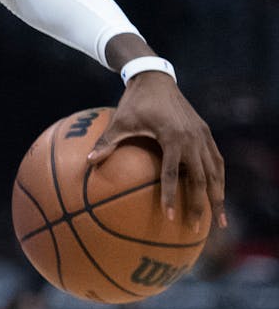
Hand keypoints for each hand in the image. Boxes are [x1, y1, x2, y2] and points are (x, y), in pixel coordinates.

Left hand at [89, 73, 225, 227]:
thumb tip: (88, 162)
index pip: (174, 174)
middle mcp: (193, 138)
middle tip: (195, 229)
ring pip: (216, 173)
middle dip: (200, 205)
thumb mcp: (119, 121)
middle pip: (202, 179)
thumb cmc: (134, 102)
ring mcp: (203, 136)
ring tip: (219, 222)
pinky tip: (218, 196)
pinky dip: (218, 180)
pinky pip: (217, 161)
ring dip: (218, 197)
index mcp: (173, 137)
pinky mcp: (206, 134)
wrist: (155, 79)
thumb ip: (106, 143)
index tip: (170, 218)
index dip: (172, 196)